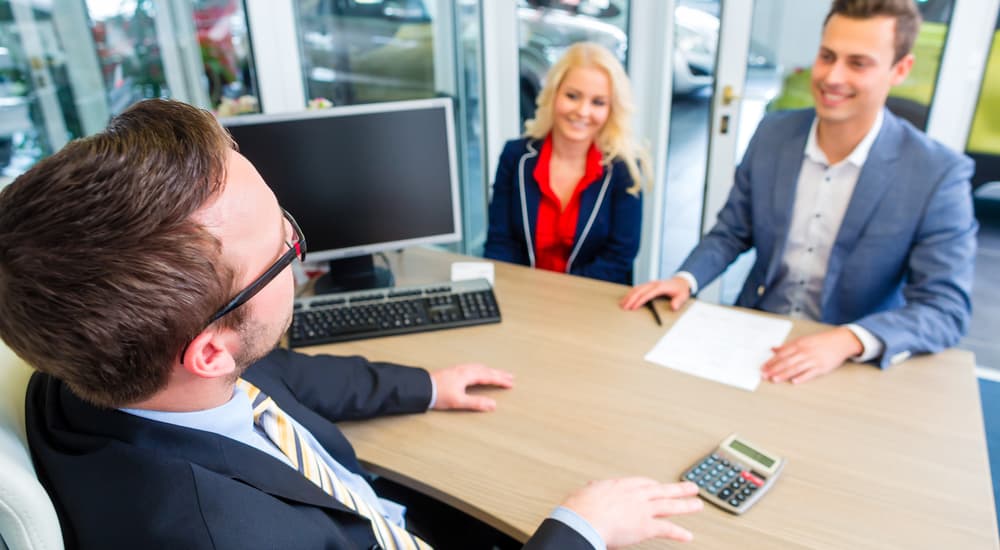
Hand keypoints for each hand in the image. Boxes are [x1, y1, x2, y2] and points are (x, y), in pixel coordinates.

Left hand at [430, 363, 513, 410]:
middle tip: (510, 377)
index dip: (501, 380)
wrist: (422, 388)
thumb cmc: (438, 393)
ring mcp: (459, 369)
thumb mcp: (459, 402)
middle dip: (499, 374)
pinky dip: (481, 369)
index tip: (510, 383)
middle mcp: (464, 370)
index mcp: (468, 375)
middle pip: (486, 370)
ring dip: (491, 370)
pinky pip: (473, 367)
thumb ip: (476, 403)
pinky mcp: (454, 371)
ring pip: (480, 367)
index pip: (489, 377)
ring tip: (498, 373)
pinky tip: (479, 371)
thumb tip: (492, 405)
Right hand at [561, 478, 701, 546]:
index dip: (655, 486)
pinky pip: (666, 529)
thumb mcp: (587, 492)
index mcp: (621, 486)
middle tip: (691, 487)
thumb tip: (591, 488)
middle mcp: (635, 495)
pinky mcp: (645, 526)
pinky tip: (687, 535)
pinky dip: (678, 533)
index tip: (660, 486)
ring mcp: (642, 510)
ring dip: (686, 505)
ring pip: (669, 506)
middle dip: (678, 489)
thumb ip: (594, 490)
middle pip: (662, 490)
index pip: (644, 483)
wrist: (583, 520)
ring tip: (697, 505)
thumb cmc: (580, 508)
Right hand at [620, 276, 691, 311]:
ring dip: (628, 296)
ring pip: (636, 289)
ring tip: (622, 304)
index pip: (647, 295)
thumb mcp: (682, 296)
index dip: (639, 301)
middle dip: (630, 299)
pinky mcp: (649, 285)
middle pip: (638, 291)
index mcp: (660, 287)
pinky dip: (631, 293)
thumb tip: (673, 306)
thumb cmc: (680, 290)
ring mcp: (650, 283)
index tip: (633, 308)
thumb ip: (678, 302)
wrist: (681, 282)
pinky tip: (627, 298)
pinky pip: (638, 288)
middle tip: (624, 307)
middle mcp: (653, 284)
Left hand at [760, 327, 862, 383]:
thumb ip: (787, 346)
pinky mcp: (821, 367)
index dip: (771, 361)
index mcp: (798, 344)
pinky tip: (794, 381)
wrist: (840, 341)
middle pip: (786, 362)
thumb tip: (773, 349)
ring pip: (796, 368)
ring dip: (784, 374)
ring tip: (774, 379)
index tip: (762, 368)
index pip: (781, 354)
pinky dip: (802, 377)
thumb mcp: (802, 340)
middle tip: (764, 375)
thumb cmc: (820, 341)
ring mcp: (813, 360)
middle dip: (774, 369)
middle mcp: (804, 352)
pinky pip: (810, 373)